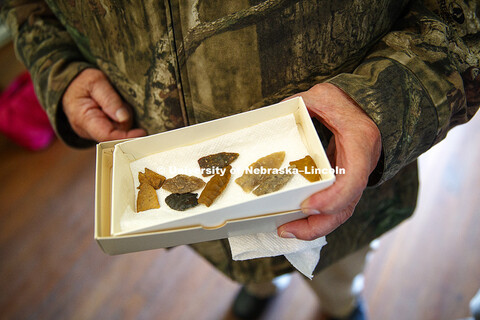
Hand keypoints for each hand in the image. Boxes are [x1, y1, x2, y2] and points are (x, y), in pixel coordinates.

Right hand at [62, 68, 145, 140]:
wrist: (69, 82)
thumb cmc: (81, 80)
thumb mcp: (96, 82)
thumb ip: (110, 99)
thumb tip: (123, 118)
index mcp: (83, 120)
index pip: (107, 136)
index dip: (126, 136)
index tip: (141, 132)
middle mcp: (88, 130)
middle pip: (116, 135)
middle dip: (126, 122)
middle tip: (124, 103)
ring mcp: (95, 131)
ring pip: (119, 131)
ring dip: (125, 119)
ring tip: (118, 102)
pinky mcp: (101, 129)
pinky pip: (118, 128)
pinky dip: (123, 120)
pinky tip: (120, 109)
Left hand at [278, 83, 381, 239]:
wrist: (367, 111)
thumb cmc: (347, 103)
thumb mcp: (326, 95)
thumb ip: (303, 103)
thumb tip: (276, 114)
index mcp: (360, 144)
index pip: (353, 180)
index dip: (333, 197)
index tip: (307, 204)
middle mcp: (360, 168)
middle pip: (345, 208)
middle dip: (317, 225)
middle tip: (286, 229)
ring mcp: (354, 180)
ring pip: (338, 213)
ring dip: (313, 227)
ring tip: (284, 230)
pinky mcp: (343, 184)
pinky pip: (332, 207)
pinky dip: (314, 218)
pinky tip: (292, 221)